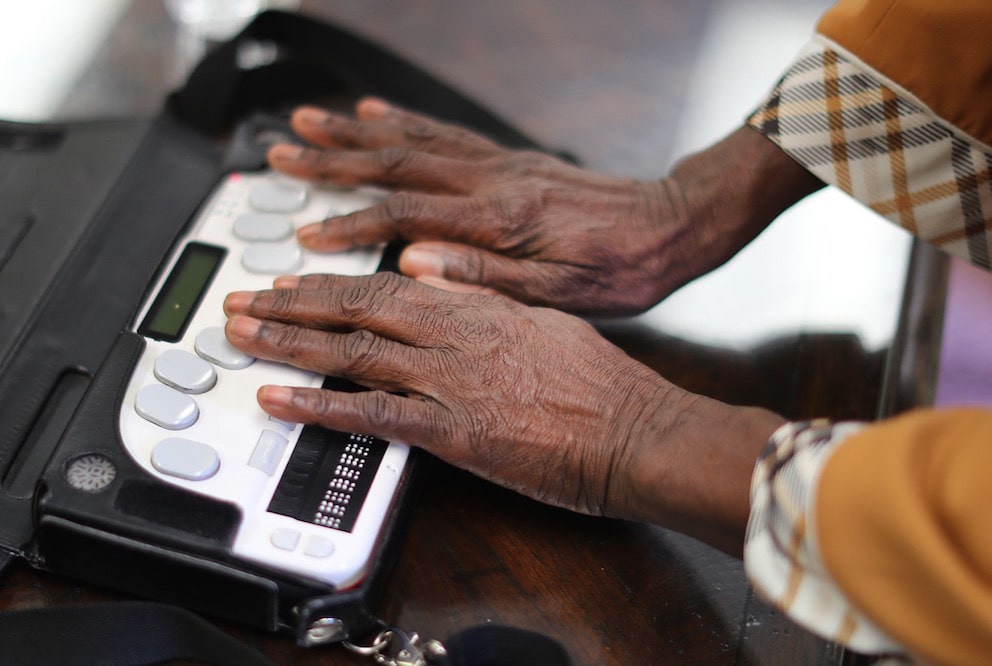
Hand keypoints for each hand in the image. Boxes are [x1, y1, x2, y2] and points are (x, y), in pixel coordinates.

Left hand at [224, 273, 783, 553]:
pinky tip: (278, 400)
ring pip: (353, 350)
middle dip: (292, 302)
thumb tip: (437, 278)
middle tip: (244, 302)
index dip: (333, 282)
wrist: (635, 430)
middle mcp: (456, 335)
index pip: (388, 283)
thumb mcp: (543, 318)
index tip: (295, 282)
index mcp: (479, 306)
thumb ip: (485, 297)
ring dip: (288, 341)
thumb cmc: (600, 382)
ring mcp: (451, 382)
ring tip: (241, 335)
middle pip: (358, 307)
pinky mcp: (454, 432)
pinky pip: (373, 414)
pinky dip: (319, 405)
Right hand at [266, 99, 818, 315]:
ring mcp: (501, 165)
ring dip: (357, 133)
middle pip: (396, 165)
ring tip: (310, 122)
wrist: (674, 226)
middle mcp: (493, 183)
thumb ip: (485, 277)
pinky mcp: (513, 160)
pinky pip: (449, 134)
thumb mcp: (561, 293)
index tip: (306, 237)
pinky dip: (408, 122)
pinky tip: (380, 113)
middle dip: (332, 163)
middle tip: (280, 154)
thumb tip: (417, 266)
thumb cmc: (622, 270)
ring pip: (415, 141)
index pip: (405, 218)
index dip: (349, 227)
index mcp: (500, 221)